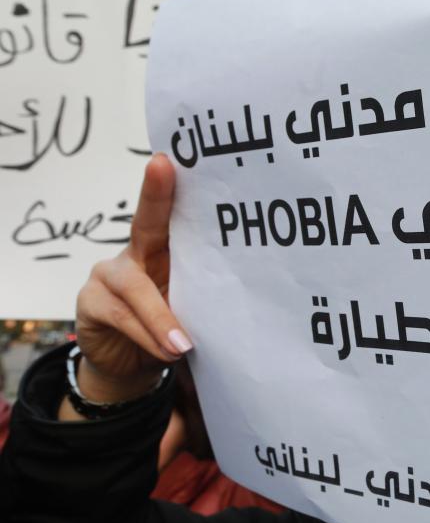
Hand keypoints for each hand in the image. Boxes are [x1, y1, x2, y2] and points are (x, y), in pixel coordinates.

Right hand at [71, 154, 191, 408]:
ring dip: (163, 318)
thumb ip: (205, 292)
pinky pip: (122, 315)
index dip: (169, 185)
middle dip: (156, 195)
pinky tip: (168, 350)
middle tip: (162, 167)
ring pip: (136, 287)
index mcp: (167, 251)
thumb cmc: (172, 328)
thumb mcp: (192, 307)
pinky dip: (149, 334)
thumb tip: (247, 289)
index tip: (170, 156)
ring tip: (184, 345)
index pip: (171, 214)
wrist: (132, 365)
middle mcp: (136, 253)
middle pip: (145, 222)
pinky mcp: (90, 301)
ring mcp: (108, 274)